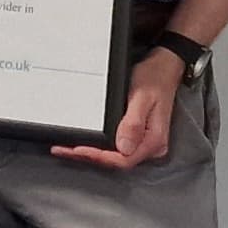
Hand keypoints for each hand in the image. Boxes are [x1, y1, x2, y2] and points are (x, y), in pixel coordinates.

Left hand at [53, 48, 183, 168]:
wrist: (163, 67)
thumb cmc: (154, 78)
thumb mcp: (142, 97)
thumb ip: (134, 123)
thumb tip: (124, 146)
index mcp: (154, 139)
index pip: (124, 159)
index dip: (99, 157)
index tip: (79, 150)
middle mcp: (150, 144)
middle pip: (117, 160)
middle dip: (89, 157)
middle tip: (64, 150)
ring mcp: (144, 141)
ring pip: (115, 156)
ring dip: (91, 154)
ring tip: (68, 149)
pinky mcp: (137, 135)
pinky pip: (117, 147)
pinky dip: (99, 147)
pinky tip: (85, 144)